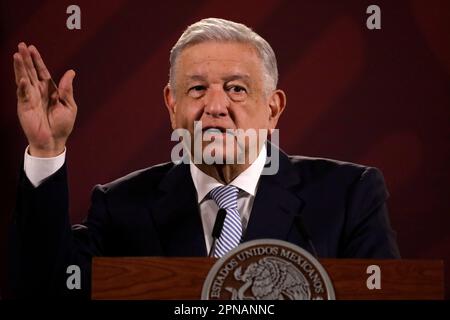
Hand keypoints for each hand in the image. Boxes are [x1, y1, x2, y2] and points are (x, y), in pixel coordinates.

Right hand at [13, 42, 76, 156]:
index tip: (33, 48)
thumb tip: (71, 72)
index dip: (37, 60)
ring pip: (23, 79)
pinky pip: (23, 94)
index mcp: (49, 90)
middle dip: (26, 59)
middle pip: (31, 71)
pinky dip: (23, 86)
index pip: (42, 72)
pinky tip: (23, 78)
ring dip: (20, 67)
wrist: (54, 141)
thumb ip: (67, 89)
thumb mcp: (69, 105)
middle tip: (21, 45)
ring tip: (17, 55)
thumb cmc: (62, 125)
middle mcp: (38, 92)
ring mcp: (30, 98)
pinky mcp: (25, 107)